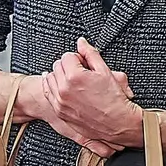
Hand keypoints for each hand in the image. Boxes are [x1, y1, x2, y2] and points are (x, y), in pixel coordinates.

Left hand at [37, 39, 142, 156]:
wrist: (117, 123)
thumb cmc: (114, 99)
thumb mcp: (105, 72)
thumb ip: (91, 54)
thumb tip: (81, 42)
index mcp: (75, 76)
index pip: (67, 56)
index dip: (79, 58)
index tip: (85, 63)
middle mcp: (64, 89)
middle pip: (57, 65)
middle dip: (68, 65)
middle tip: (82, 71)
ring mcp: (60, 101)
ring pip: (50, 78)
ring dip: (60, 75)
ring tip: (74, 80)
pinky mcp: (59, 111)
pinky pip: (48, 93)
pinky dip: (52, 87)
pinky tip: (60, 85)